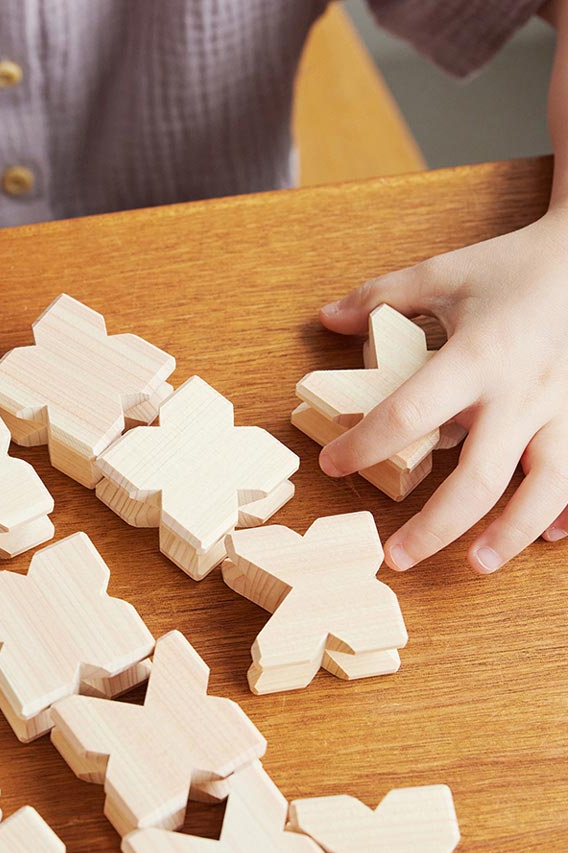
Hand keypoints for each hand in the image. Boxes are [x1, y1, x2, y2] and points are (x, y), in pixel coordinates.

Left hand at [316, 209, 567, 573]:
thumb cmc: (517, 268)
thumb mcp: (445, 273)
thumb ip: (382, 296)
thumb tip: (328, 318)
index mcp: (476, 359)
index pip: (408, 414)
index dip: (364, 445)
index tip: (331, 466)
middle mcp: (521, 393)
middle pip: (478, 479)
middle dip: (434, 527)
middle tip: (395, 557)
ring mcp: (566, 409)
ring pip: (545, 488)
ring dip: (510, 534)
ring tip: (477, 565)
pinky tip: (547, 535)